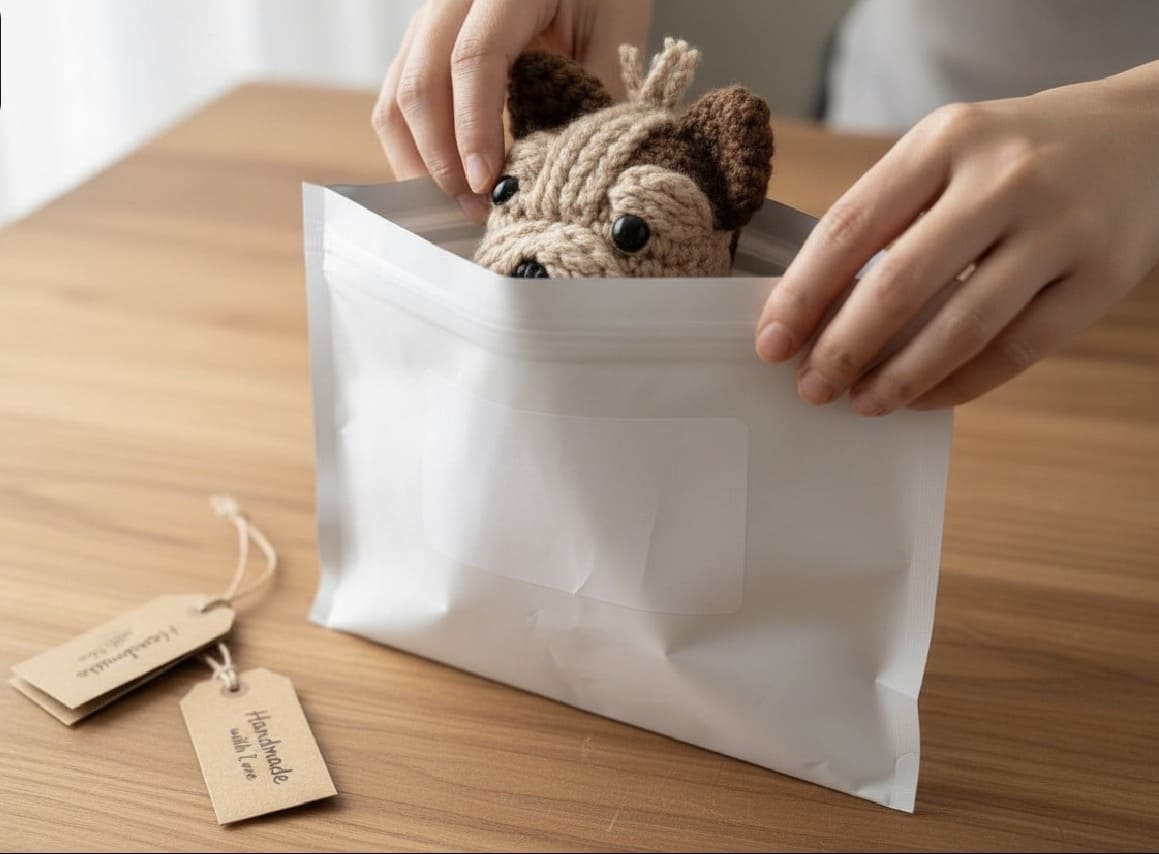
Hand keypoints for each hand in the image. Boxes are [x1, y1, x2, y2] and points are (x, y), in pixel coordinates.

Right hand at [373, 0, 650, 221]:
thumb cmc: (604, 1)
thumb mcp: (612, 38)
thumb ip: (591, 97)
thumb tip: (561, 180)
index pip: (474, 57)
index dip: (474, 127)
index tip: (486, 183)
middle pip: (421, 81)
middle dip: (441, 157)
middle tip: (476, 209)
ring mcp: (431, 21)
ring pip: (397, 97)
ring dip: (421, 161)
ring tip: (464, 203)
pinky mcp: (423, 47)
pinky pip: (397, 102)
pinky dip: (417, 150)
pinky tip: (452, 182)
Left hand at [755, 60, 1158, 413]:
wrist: (1145, 137)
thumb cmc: (1018, 155)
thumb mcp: (949, 153)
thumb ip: (890, 216)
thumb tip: (814, 309)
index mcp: (945, 140)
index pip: (852, 226)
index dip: (802, 293)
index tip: (771, 341)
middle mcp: (1003, 178)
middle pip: (899, 281)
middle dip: (842, 347)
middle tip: (810, 387)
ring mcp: (1059, 228)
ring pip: (960, 325)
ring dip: (898, 377)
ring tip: (861, 402)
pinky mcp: (1100, 278)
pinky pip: (1016, 350)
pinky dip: (960, 385)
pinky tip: (922, 398)